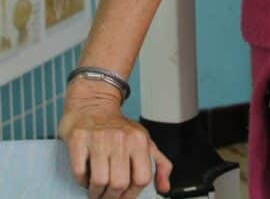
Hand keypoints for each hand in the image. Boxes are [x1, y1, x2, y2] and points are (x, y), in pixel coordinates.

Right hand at [60, 82, 171, 198]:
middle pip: (119, 183)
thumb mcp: (144, 141)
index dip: (132, 194)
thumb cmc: (119, 128)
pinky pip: (79, 172)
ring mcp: (99, 139)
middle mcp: (121, 139)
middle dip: (112, 197)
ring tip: (96, 190)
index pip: (142, 178)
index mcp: (140, 141)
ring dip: (96, 192)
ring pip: (99, 181)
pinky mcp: (78, 140)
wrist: (93, 105)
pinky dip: (81, 181)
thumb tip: (164, 187)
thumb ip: (159, 164)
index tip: (125, 197)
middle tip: (108, 197)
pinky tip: (86, 178)